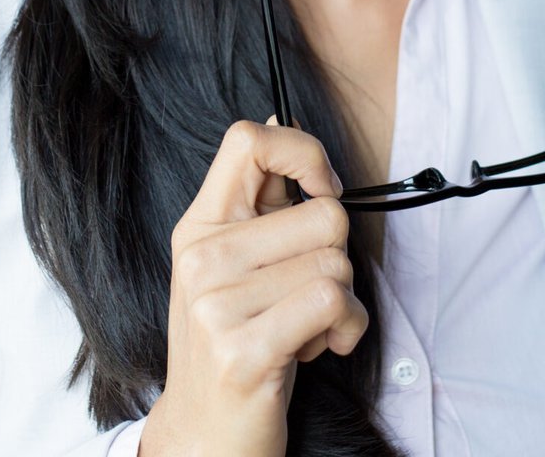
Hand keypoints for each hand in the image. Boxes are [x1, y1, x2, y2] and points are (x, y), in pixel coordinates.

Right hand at [137, 115, 365, 456]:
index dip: (304, 152)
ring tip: (304, 328)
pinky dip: (346, 329)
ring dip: (343, 304)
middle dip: (336, 258)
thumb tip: (279, 120)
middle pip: (325, 214)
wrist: (204, 438)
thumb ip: (256, 202)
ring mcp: (216, 305)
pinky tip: (317, 348)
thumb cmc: (233, 345)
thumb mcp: (230, 268)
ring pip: (337, 263)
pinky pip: (333, 301)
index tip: (321, 191)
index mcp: (199, 228)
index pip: (249, 140)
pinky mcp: (243, 349)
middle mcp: (202, 259)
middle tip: (302, 297)